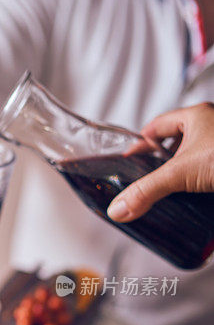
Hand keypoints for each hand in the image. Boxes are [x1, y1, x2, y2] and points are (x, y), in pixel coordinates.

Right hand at [107, 102, 213, 221]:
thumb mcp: (182, 173)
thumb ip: (147, 191)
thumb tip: (119, 208)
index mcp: (196, 116)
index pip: (156, 126)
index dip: (140, 144)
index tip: (127, 161)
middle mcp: (211, 128)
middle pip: (176, 143)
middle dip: (161, 163)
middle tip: (146, 182)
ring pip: (195, 159)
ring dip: (181, 176)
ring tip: (168, 194)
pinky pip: (209, 174)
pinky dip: (200, 186)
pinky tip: (193, 201)